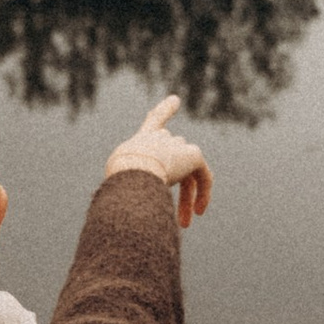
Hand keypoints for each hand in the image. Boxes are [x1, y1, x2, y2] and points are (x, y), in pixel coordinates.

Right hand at [104, 92, 211, 228]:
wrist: (131, 175)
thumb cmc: (119, 185)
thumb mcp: (120, 184)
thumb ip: (131, 187)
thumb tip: (138, 202)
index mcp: (139, 142)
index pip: (154, 121)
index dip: (164, 110)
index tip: (175, 100)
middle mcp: (158, 138)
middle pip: (173, 160)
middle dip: (176, 187)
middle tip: (178, 216)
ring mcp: (177, 144)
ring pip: (188, 173)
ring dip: (186, 199)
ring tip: (185, 223)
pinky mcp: (193, 155)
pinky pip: (203, 176)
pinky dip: (204, 194)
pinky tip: (199, 212)